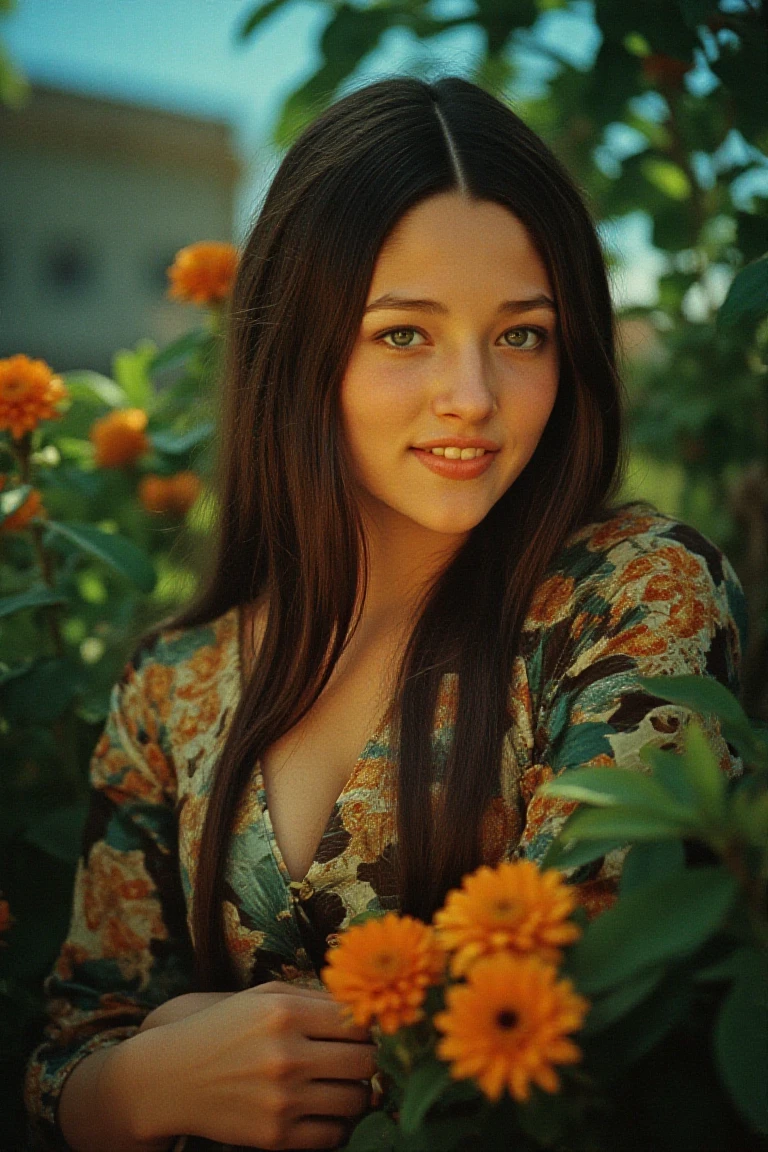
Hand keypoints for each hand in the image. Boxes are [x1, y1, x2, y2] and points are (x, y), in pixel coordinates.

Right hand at [127, 981, 376, 1149]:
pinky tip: (324, 1111)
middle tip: (355, 1060)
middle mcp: (287, 1055)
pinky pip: (333, 1136)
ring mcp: (282, 1099)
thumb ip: (315, 997)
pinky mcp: (275, 1136)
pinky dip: (338, 1125)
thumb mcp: (264, 997)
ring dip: (356, 1093)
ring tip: (341, 1085)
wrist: (171, 1077)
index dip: (366, 1028)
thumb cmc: (224, 1027)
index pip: (357, 1022)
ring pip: (356, 1100)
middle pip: (365, 1062)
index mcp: (286, 1012)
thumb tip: (364, 1010)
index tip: (359, 1033)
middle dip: (367, 1060)